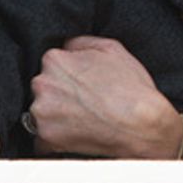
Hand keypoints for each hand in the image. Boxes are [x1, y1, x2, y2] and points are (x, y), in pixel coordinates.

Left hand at [29, 35, 182, 158]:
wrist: (140, 124)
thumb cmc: (129, 85)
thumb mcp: (112, 48)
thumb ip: (81, 42)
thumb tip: (68, 46)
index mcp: (55, 60)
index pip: (52, 64)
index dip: (70, 73)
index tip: (84, 82)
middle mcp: (42, 84)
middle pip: (45, 87)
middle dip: (60, 93)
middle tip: (86, 100)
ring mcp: (41, 113)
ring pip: (42, 112)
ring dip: (56, 115)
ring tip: (84, 118)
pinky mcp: (46, 138)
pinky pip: (42, 140)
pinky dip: (55, 138)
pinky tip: (77, 134)